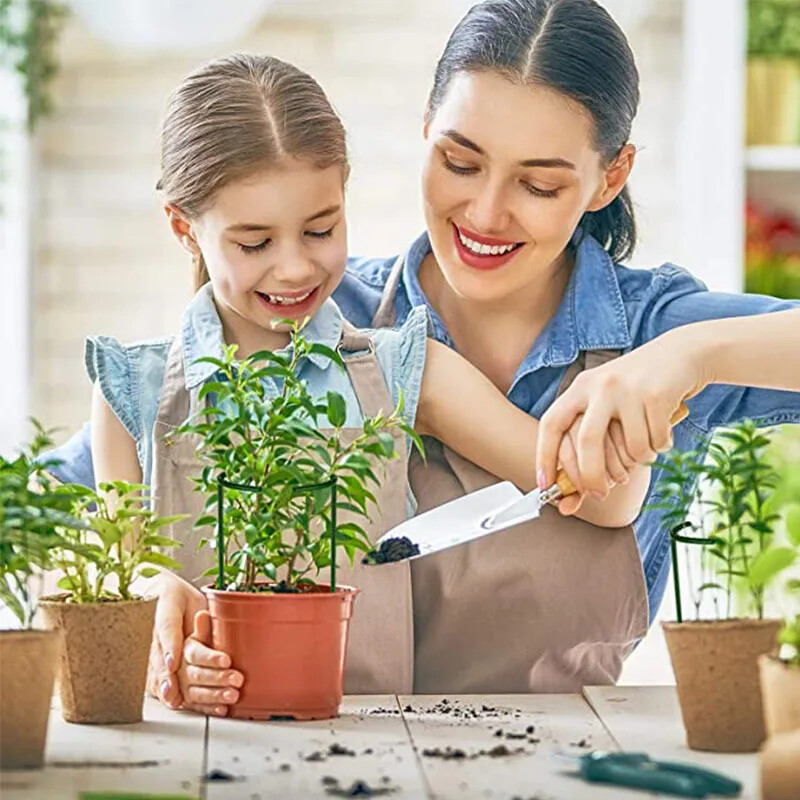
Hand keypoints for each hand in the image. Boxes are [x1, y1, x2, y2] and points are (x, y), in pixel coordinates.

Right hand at [146, 572, 242, 714]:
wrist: (173, 596)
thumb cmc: (169, 598)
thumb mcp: (168, 605)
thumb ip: (169, 630)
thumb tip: (171, 660)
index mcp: (161, 648)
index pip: (172, 664)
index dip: (194, 667)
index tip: (219, 664)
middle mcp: (169, 663)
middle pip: (188, 677)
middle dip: (212, 680)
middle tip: (234, 678)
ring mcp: (178, 671)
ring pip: (192, 691)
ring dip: (213, 695)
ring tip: (232, 695)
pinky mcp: (188, 677)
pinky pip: (195, 696)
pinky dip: (208, 704)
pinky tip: (223, 709)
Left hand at [536, 330, 704, 497]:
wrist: (682, 352)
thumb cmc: (638, 390)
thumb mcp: (607, 403)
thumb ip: (591, 441)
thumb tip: (571, 496)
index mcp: (581, 387)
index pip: (552, 424)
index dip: (544, 456)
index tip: (543, 485)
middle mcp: (600, 386)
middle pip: (587, 442)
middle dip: (591, 476)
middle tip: (598, 495)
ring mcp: (628, 389)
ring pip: (632, 449)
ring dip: (641, 460)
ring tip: (646, 447)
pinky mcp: (657, 395)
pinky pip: (656, 442)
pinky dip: (661, 446)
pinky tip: (663, 430)